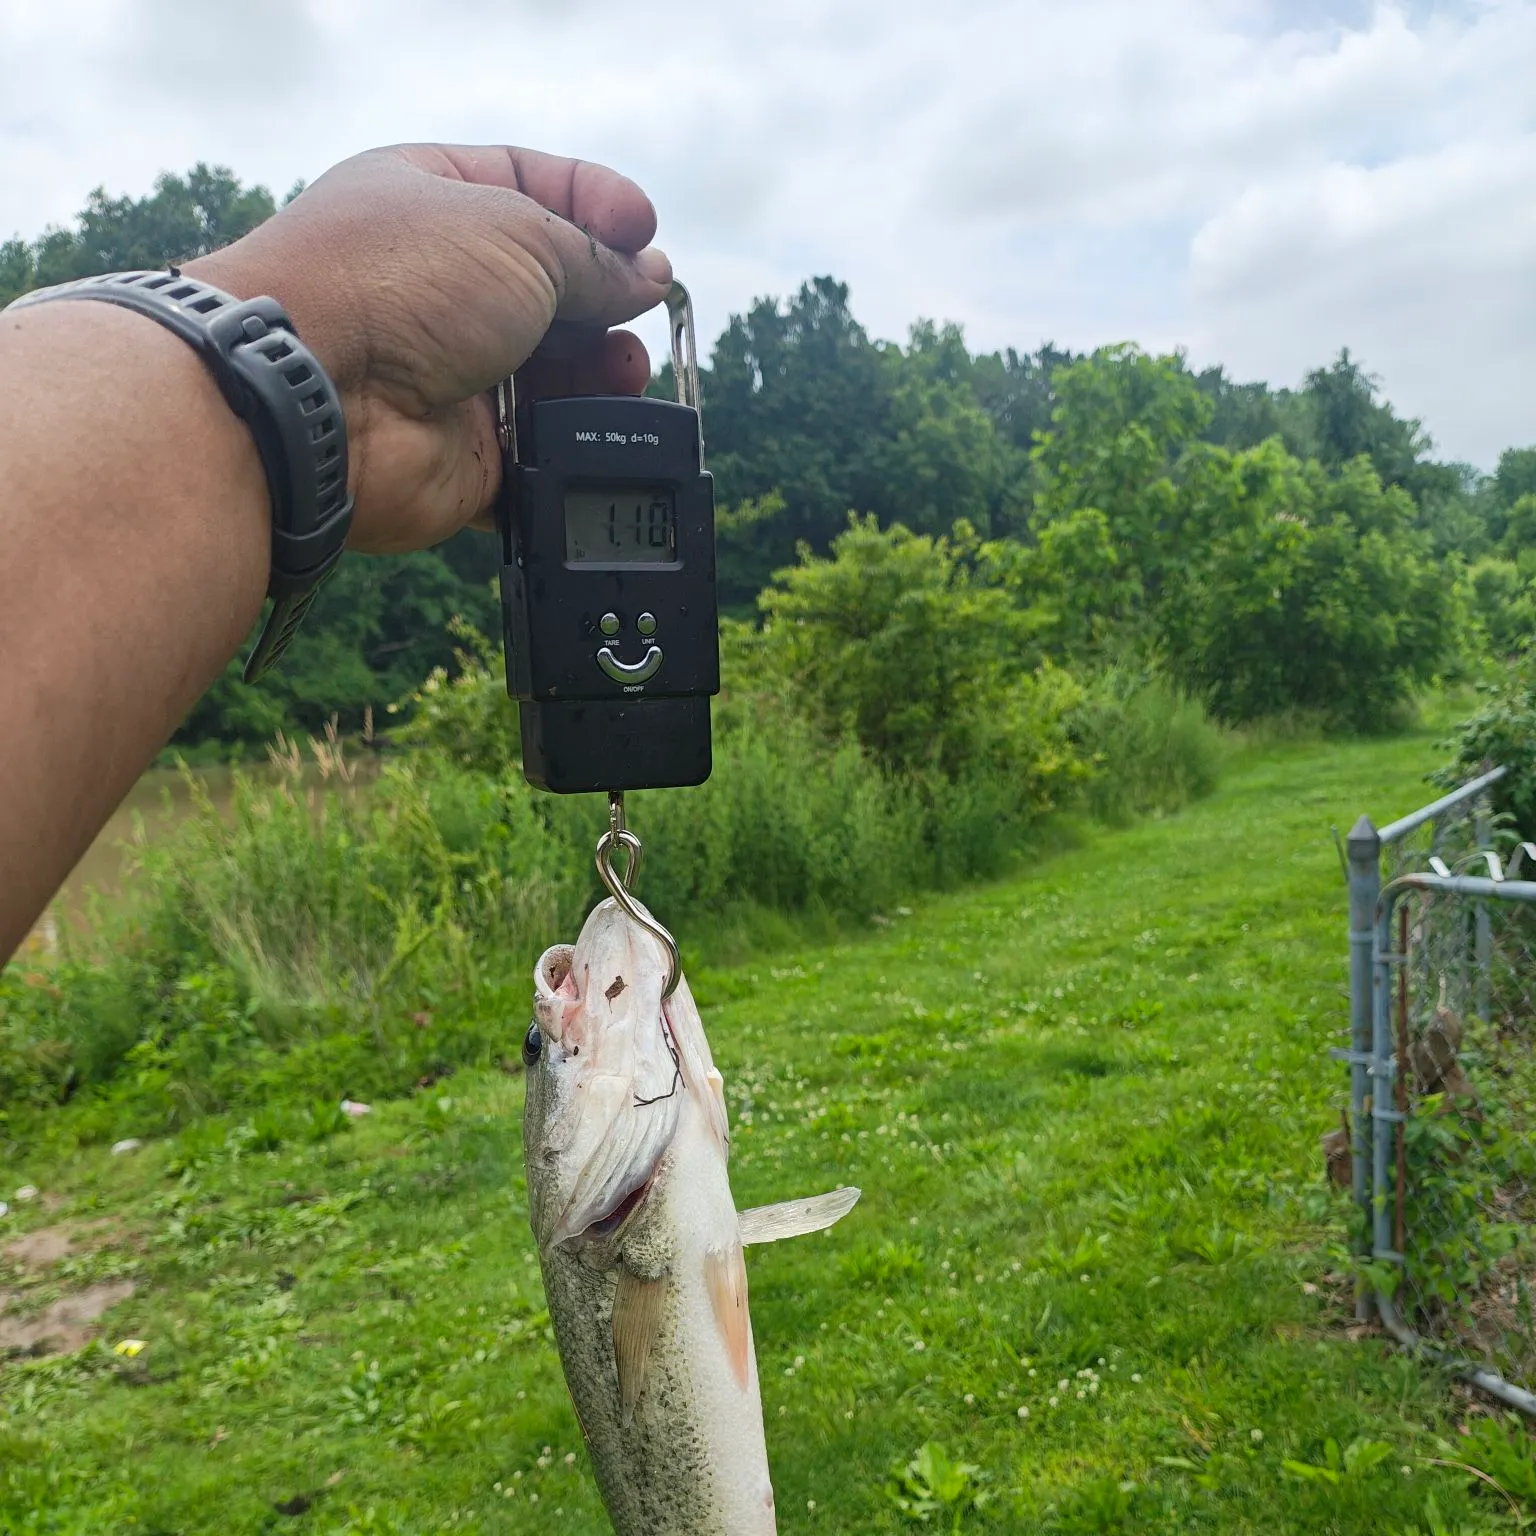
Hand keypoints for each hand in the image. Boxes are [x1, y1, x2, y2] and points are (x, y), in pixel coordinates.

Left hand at [187, 144, 671, 553]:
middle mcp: (438, 286)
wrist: (319, 398)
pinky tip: (592, 434)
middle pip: (551, 290)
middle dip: (607, 302)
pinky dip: (571, 451)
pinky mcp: (462, 453)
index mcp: (433, 199)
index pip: (531, 185)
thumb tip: (647, 275)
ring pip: (552, 378)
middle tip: (640, 312)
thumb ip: (594, 258)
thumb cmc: (394, 285)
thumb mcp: (518, 233)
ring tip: (623, 374)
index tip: (645, 231)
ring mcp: (449, 372)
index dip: (595, 204)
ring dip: (602, 376)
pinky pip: (536, 457)